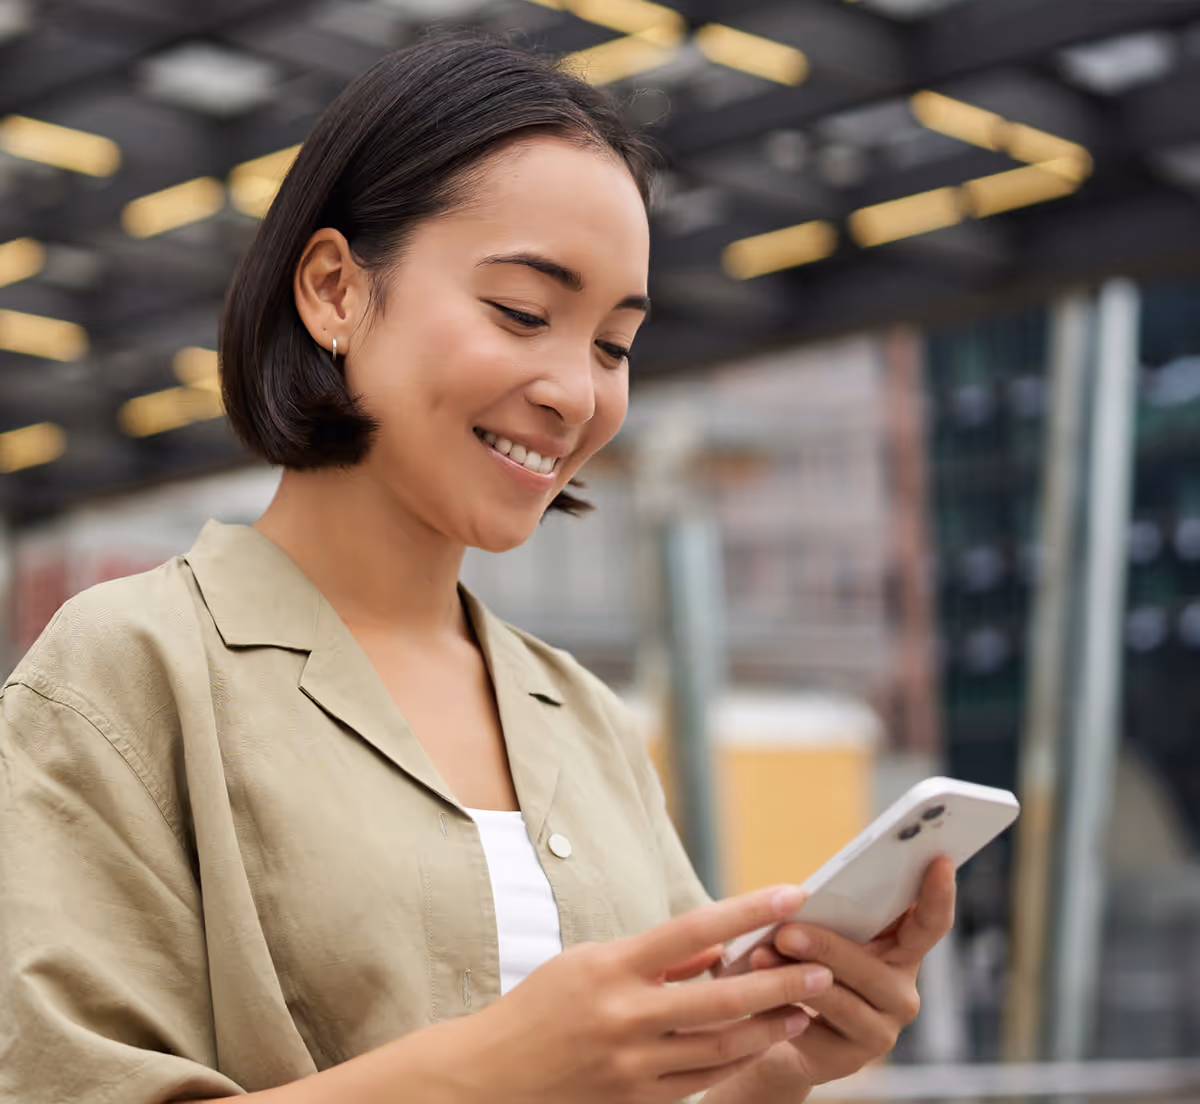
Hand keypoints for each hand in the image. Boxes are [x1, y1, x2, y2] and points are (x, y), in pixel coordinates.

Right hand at [438, 884, 836, 1103]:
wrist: (492, 1075)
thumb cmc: (541, 1006)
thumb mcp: (588, 961)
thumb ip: (654, 959)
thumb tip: (714, 951)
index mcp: (612, 968)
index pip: (693, 929)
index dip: (747, 912)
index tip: (791, 897)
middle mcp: (626, 1016)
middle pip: (721, 999)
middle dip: (779, 984)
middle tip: (820, 969)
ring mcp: (633, 1065)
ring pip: (722, 1047)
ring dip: (770, 1027)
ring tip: (804, 1009)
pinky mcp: (637, 1101)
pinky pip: (702, 1081)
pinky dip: (737, 1060)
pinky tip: (762, 1043)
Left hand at [745, 855, 956, 1087]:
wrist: (785, 1030)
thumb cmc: (809, 964)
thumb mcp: (825, 935)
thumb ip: (831, 915)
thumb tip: (801, 895)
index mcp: (903, 953)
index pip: (931, 923)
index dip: (939, 894)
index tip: (939, 859)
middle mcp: (902, 995)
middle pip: (872, 969)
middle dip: (826, 946)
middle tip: (786, 932)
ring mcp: (880, 1032)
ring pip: (840, 1001)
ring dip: (796, 977)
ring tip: (762, 957)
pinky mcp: (847, 1061)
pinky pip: (813, 1031)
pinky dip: (782, 1009)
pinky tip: (758, 996)